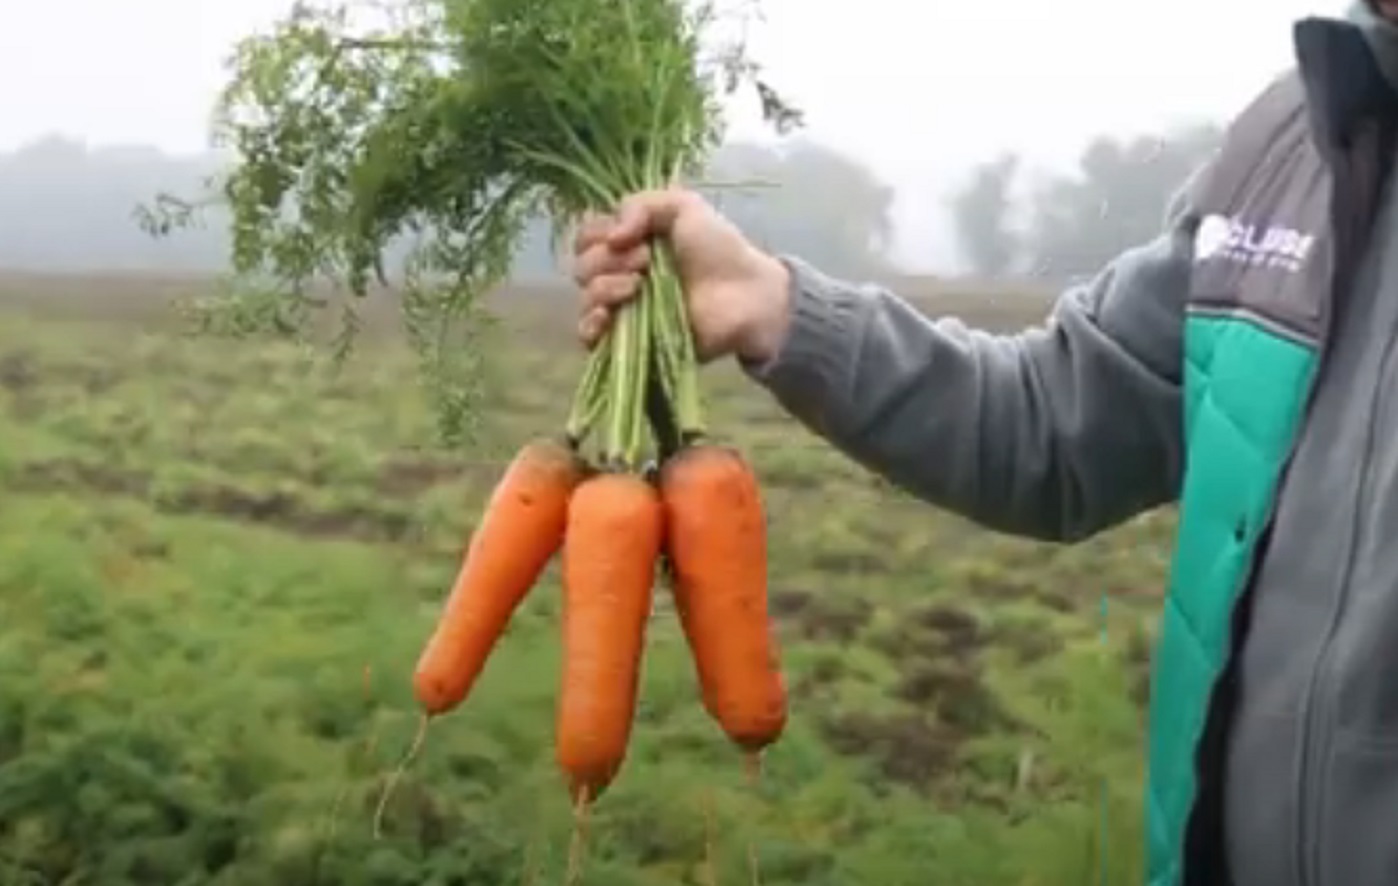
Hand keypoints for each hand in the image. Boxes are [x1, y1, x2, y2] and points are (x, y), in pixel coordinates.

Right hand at [571, 188, 791, 363]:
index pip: (586, 237)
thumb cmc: (719, 249)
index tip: (633, 236)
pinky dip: (591, 325)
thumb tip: (612, 238)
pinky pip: (589, 337)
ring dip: (604, 287)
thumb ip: (639, 205)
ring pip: (585, 299)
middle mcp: (620, 273)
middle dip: (607, 260)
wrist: (745, 295)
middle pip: (582, 267)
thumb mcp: (682, 206)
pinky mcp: (630, 340)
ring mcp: (624, 309)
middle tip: (646, 261)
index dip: (599, 235)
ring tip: (639, 286)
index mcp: (628, 241)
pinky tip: (609, 317)